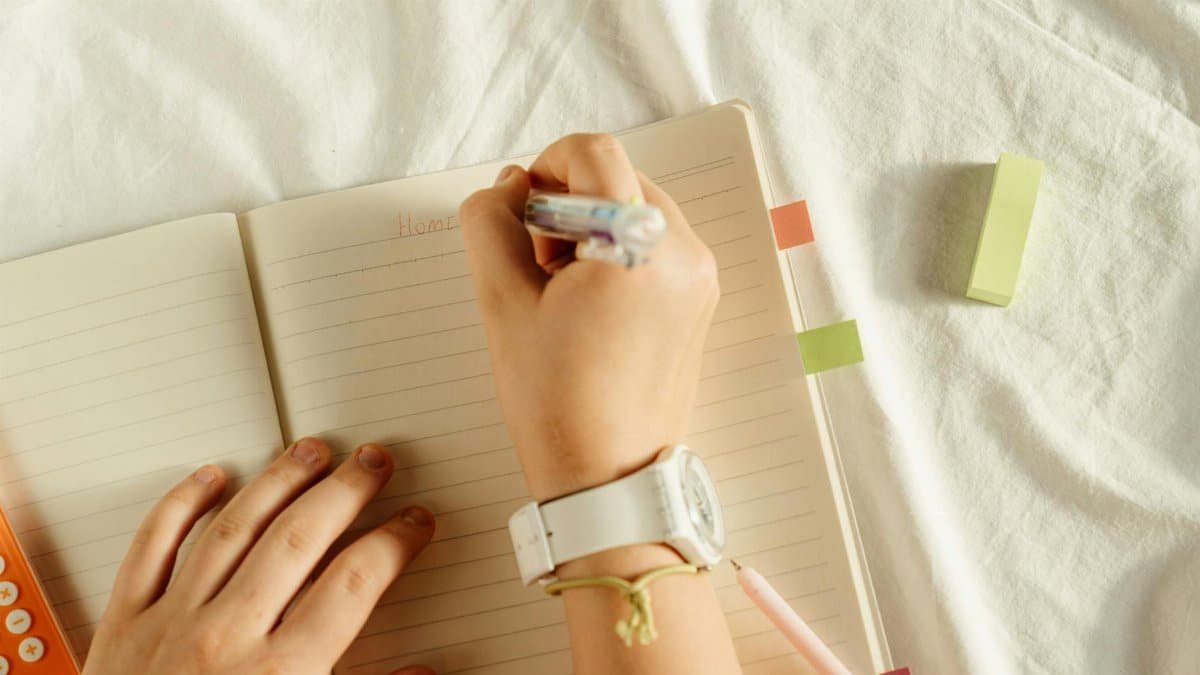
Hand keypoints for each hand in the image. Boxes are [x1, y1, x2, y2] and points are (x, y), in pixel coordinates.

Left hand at [83, 438, 435, 674]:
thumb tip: (428, 674)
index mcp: (284, 674)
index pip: (355, 581)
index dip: (395, 541)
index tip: (415, 523)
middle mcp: (228, 639)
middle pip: (300, 538)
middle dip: (346, 491)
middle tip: (375, 462)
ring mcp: (172, 624)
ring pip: (234, 528)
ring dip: (279, 481)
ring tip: (312, 451)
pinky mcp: (124, 624)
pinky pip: (152, 547)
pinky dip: (179, 504)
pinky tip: (210, 476)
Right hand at [458, 134, 718, 502]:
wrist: (608, 477)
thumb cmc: (556, 401)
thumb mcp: (502, 303)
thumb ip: (491, 223)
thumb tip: (508, 188)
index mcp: (639, 247)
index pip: (595, 155)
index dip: (547, 165)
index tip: (522, 205)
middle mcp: (685, 252)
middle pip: (620, 179)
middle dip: (568, 202)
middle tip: (535, 259)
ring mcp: (700, 277)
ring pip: (638, 209)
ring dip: (592, 226)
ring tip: (560, 286)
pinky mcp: (699, 300)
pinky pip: (656, 244)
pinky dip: (618, 251)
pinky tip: (589, 301)